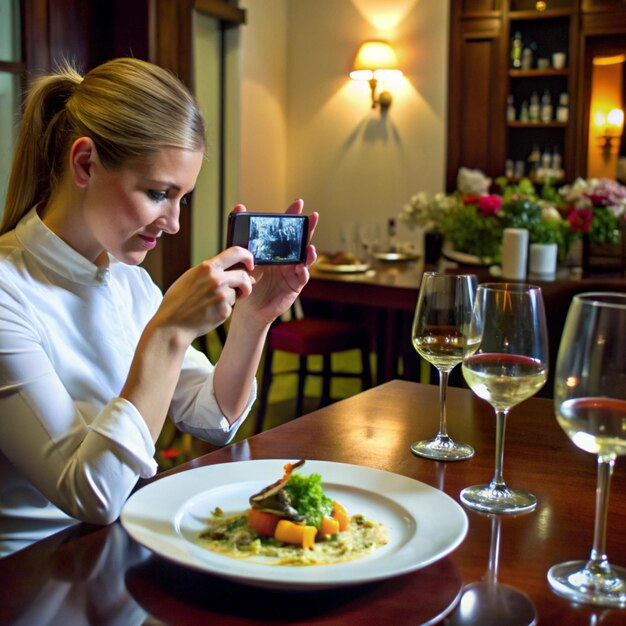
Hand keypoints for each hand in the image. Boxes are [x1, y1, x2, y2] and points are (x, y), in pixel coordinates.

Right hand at [155, 245, 254, 344]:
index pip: (236, 252)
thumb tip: (245, 273)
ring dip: (231, 297)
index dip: (248, 256)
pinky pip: (231, 306)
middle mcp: (216, 279)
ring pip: (237, 292)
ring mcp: (221, 296)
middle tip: (241, 290)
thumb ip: (215, 272)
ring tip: (213, 302)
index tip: (250, 264)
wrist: (172, 324)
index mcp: (207, 267)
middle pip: (244, 276)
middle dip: (246, 283)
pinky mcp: (224, 311)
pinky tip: (210, 311)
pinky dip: (224, 309)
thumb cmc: (179, 300)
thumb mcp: (192, 278)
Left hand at [233, 199, 317, 326]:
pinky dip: (303, 271)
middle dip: (308, 229)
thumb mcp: (243, 256)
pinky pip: (302, 277)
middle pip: (300, 241)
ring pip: (305, 259)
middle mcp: (287, 259)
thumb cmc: (246, 282)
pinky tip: (302, 267)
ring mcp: (293, 272)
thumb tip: (239, 207)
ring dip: (309, 252)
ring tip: (309, 246)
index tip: (298, 203)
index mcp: (276, 251)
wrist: (247, 308)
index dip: (293, 217)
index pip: (286, 230)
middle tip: (313, 216)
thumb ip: (243, 234)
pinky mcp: (294, 286)